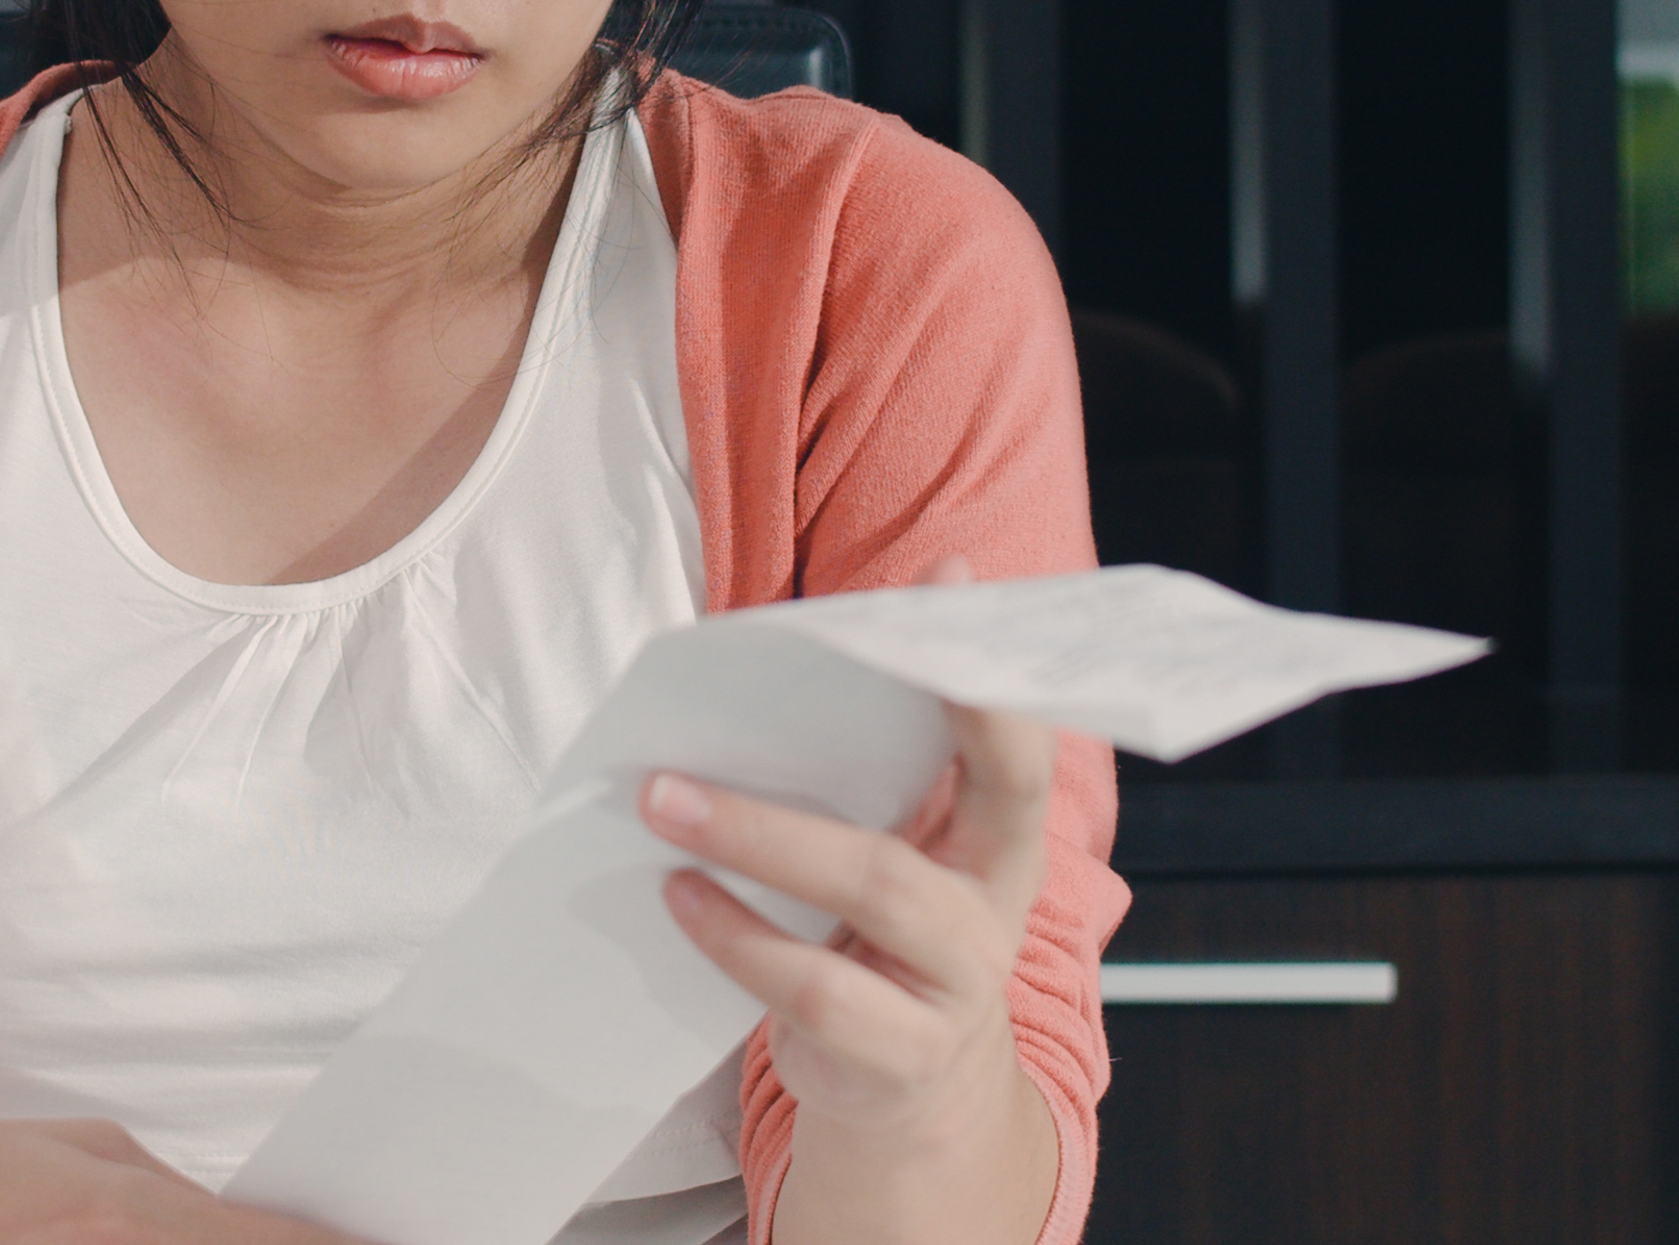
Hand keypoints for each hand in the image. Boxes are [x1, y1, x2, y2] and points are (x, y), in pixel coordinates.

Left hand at [638, 558, 1059, 1241]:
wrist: (907, 1091)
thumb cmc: (885, 937)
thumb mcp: (899, 850)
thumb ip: (876, 765)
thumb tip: (792, 650)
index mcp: (1002, 842)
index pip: (1015, 751)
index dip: (985, 678)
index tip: (945, 588)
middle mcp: (992, 910)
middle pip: (938, 820)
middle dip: (817, 773)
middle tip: (705, 730)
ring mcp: (954, 989)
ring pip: (871, 894)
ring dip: (755, 843)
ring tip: (663, 804)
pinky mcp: (899, 1056)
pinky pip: (817, 990)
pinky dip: (739, 939)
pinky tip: (680, 898)